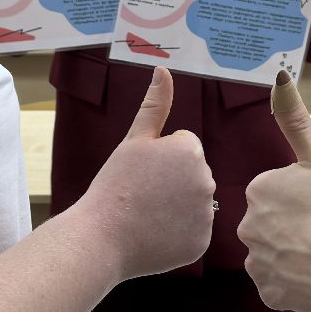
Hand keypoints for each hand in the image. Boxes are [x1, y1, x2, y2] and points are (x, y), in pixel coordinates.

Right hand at [76, 67, 215, 280]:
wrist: (103, 238)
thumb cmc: (115, 185)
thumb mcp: (133, 140)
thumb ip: (155, 105)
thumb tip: (163, 69)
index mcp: (191, 151)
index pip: (183, 146)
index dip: (159, 158)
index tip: (141, 173)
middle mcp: (207, 180)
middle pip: (191, 174)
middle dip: (171, 181)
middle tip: (142, 194)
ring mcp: (207, 215)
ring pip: (193, 202)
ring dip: (175, 206)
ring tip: (146, 215)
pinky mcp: (202, 242)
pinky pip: (193, 230)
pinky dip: (177, 233)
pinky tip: (154, 234)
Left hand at [239, 72, 310, 311]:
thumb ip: (295, 120)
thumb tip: (278, 76)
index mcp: (260, 191)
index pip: (275, 189)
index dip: (301, 196)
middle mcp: (248, 226)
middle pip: (271, 221)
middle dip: (292, 224)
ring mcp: (257, 263)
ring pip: (274, 252)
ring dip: (293, 253)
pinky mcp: (269, 294)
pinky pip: (279, 284)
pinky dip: (296, 281)